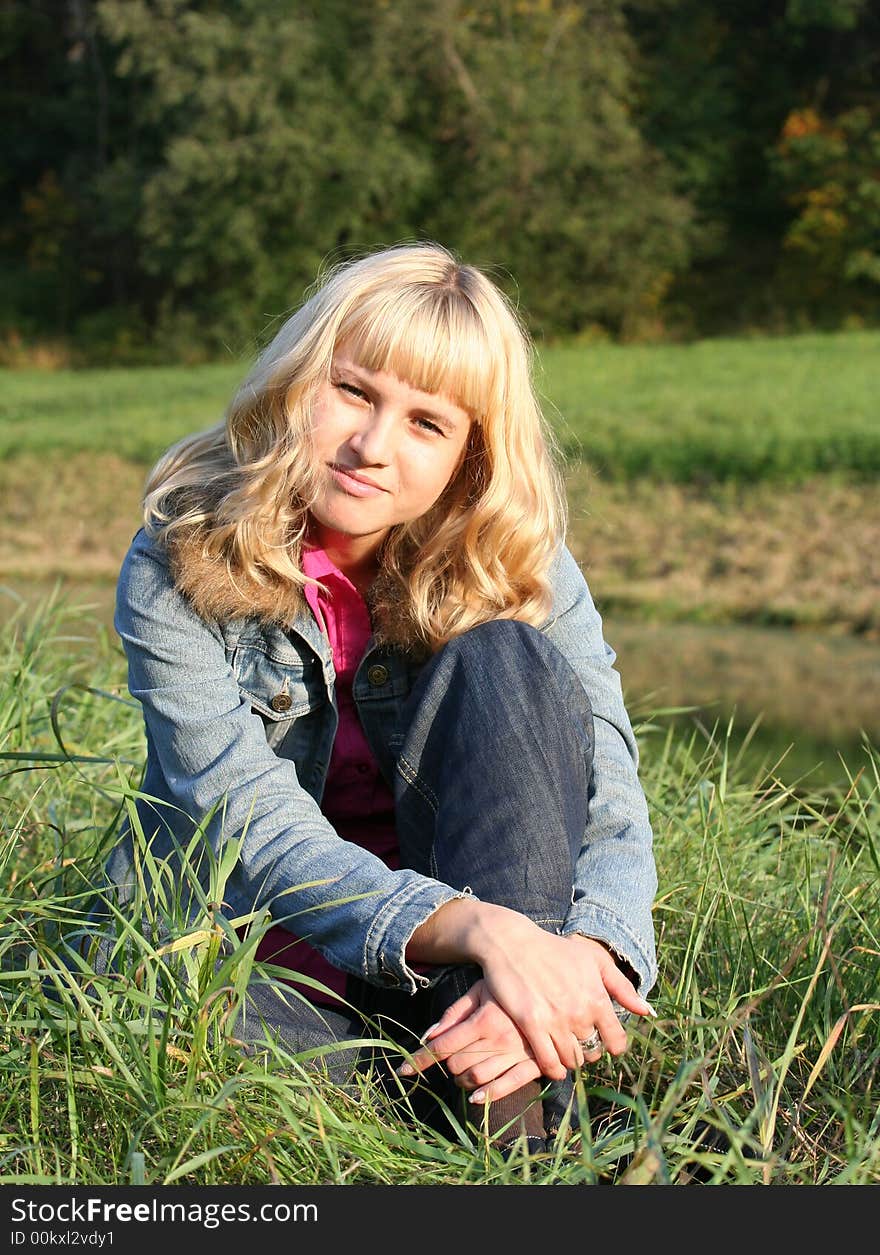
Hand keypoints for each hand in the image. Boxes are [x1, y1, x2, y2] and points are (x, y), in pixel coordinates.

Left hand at [400, 979, 542, 1101]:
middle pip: (457, 1065)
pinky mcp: (533, 1064)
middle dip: (446, 1066)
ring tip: (462, 1074)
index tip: (404, 1070)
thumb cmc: (510, 989)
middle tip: (450, 1059)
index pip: (443, 1046)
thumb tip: (429, 1034)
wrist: (553, 991)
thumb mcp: (481, 991)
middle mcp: (498, 1038)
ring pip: (476, 1078)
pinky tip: (476, 1098)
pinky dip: (488, 1095)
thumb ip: (454, 1013)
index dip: (420, 1060)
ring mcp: (515, 1053)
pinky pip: (507, 1086)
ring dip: (462, 1080)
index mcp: (483, 1019)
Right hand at [401, 928, 654, 1097]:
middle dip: (589, 1051)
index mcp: (597, 997)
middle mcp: (579, 1012)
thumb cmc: (555, 950)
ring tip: (566, 1051)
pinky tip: (552, 1063)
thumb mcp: (593, 960)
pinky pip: (548, 1062)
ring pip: (571, 1060)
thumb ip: (621, 987)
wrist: (513, 943)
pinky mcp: (531, 1024)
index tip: (604, 1043)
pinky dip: (553, 1069)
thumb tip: (646, 1011)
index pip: (616, 1041)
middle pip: (592, 1051)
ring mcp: (554, 1020)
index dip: (612, 1046)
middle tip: (581, 1044)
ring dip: (571, 1061)